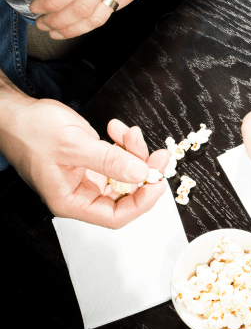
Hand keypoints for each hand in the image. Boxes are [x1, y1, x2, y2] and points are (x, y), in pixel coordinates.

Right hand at [0, 97, 168, 227]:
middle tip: (158, 155)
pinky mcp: (94, 161)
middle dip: (144, 171)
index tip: (157, 183)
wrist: (15, 112)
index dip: (142, 202)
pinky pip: (119, 157)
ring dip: (134, 152)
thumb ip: (109, 160)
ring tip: (129, 132)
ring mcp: (89, 177)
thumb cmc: (29, 131)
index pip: (116, 216)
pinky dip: (124, 143)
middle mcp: (82, 193)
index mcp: (72, 201)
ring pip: (126, 172)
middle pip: (127, 193)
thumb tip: (141, 173)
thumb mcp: (73, 145)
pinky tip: (117, 129)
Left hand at [30, 0, 153, 39]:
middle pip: (83, 9)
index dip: (52, 3)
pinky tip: (80, 21)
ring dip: (75, 29)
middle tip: (43, 24)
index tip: (37, 7)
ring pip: (99, 19)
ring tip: (58, 31)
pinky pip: (111, 12)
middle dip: (59, 22)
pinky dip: (92, 20)